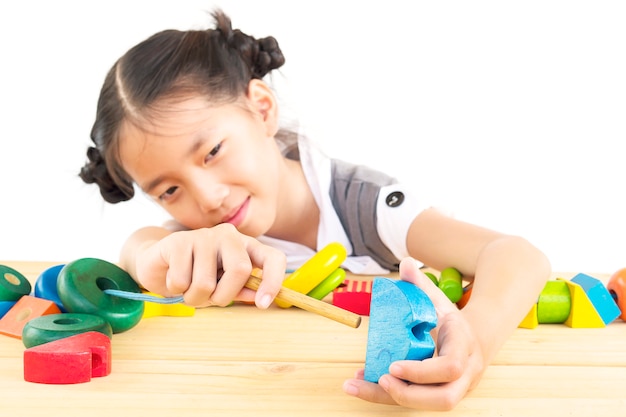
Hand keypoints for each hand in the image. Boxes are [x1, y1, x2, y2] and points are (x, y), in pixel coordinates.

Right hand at [133, 223, 285, 307]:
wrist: (159, 264)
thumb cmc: (196, 277)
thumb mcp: (223, 287)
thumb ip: (242, 290)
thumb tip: (260, 299)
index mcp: (246, 246)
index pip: (273, 258)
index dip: (273, 281)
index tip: (262, 304)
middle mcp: (228, 235)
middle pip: (240, 269)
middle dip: (223, 296)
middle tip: (210, 299)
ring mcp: (203, 235)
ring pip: (206, 282)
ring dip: (194, 298)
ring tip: (187, 289)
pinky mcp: (178, 241)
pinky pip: (181, 280)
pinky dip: (176, 290)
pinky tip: (174, 278)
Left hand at [342, 257, 485, 410]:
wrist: (477, 341)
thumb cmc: (452, 321)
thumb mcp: (440, 300)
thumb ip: (421, 284)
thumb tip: (405, 263)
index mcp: (465, 348)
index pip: (451, 367)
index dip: (422, 371)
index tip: (393, 366)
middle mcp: (465, 376)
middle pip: (444, 399)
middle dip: (408, 394)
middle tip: (379, 379)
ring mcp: (455, 390)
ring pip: (429, 406)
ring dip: (391, 399)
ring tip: (358, 386)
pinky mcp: (439, 396)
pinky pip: (416, 403)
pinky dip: (387, 397)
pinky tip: (362, 385)